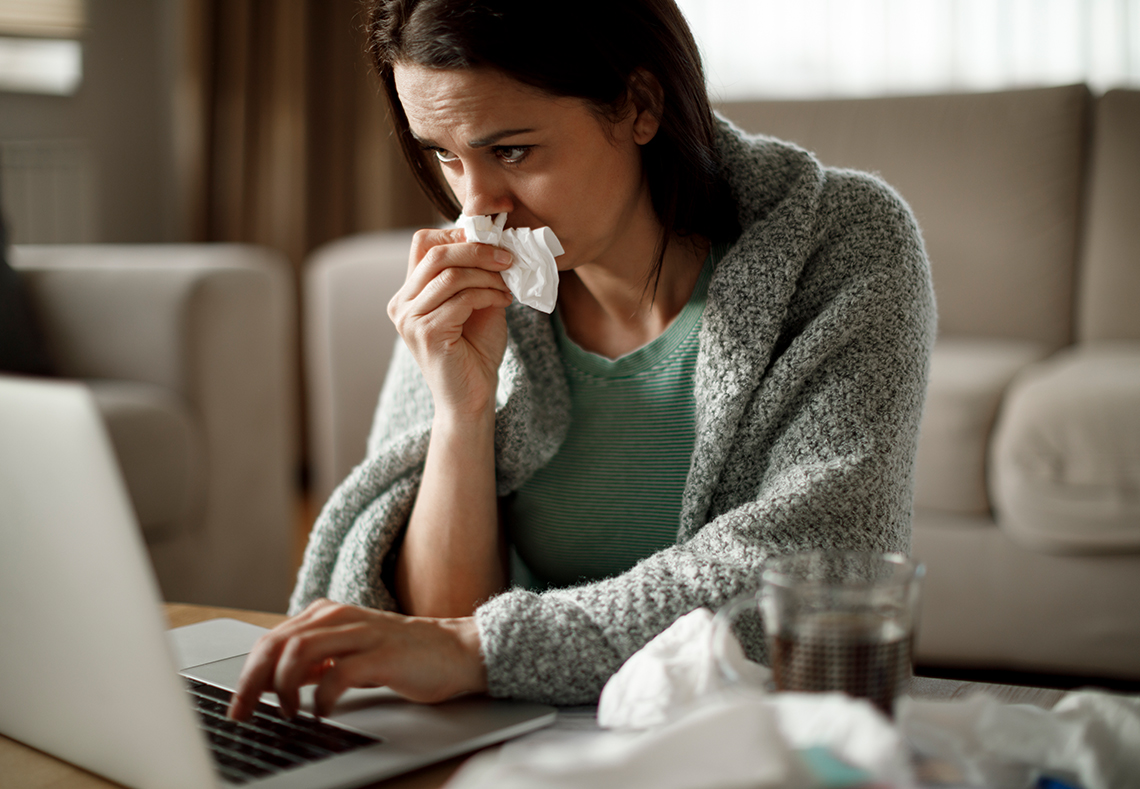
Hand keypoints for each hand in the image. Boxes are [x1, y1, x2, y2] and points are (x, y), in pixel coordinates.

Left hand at [226, 599, 486, 720]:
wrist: (457, 651)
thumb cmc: (405, 656)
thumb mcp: (351, 652)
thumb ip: (317, 661)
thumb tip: (276, 683)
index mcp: (328, 615)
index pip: (272, 640)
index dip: (247, 674)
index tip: (238, 706)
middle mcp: (340, 618)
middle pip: (277, 644)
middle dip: (253, 682)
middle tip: (246, 713)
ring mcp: (361, 634)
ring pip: (298, 653)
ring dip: (283, 688)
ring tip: (289, 713)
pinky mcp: (382, 655)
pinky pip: (337, 674)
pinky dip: (321, 698)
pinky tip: (322, 712)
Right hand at [388, 228, 513, 416]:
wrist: (472, 398)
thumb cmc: (475, 352)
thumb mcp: (478, 303)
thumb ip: (477, 275)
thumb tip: (495, 242)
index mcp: (409, 293)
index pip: (424, 244)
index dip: (457, 234)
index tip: (492, 239)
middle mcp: (401, 304)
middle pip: (436, 253)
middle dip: (477, 249)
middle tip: (507, 257)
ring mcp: (410, 319)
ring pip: (450, 275)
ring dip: (487, 275)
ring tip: (508, 284)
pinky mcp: (426, 333)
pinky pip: (461, 298)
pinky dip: (488, 293)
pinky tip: (504, 300)